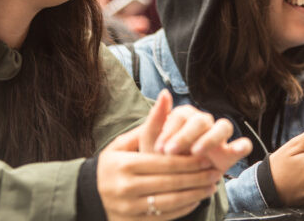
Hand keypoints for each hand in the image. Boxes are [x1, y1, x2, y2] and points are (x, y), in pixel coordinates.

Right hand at [97, 126, 219, 220]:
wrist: (88, 195)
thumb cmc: (112, 164)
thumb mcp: (123, 142)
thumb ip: (149, 124)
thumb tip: (166, 96)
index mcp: (126, 165)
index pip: (166, 163)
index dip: (190, 161)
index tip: (208, 157)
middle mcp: (127, 188)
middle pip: (171, 183)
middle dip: (197, 177)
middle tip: (215, 172)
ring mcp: (129, 209)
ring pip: (170, 202)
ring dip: (195, 194)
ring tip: (211, 186)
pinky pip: (164, 217)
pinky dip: (183, 208)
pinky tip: (196, 199)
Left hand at [149, 94, 251, 172]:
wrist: (169, 183)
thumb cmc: (158, 158)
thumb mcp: (151, 140)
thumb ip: (155, 118)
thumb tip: (165, 91)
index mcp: (185, 116)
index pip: (182, 115)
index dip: (171, 130)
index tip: (160, 148)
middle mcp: (204, 123)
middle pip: (202, 120)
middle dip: (186, 136)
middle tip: (171, 152)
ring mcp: (218, 137)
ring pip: (223, 126)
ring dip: (210, 138)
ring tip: (196, 153)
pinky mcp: (230, 153)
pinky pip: (243, 144)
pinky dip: (241, 146)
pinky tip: (235, 150)